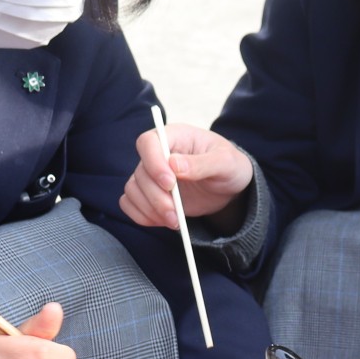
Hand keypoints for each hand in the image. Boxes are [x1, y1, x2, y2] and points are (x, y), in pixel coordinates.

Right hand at [118, 123, 253, 229]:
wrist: (230, 187)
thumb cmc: (230, 167)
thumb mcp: (226, 162)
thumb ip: (202, 163)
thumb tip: (174, 165)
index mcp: (175, 136)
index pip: (149, 142)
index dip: (154, 163)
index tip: (170, 183)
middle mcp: (158, 154)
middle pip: (140, 172)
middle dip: (156, 197)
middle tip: (175, 214)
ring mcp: (151, 175)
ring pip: (133, 190)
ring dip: (150, 209)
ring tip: (175, 221)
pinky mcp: (149, 194)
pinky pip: (129, 203)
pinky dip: (142, 216)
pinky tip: (162, 221)